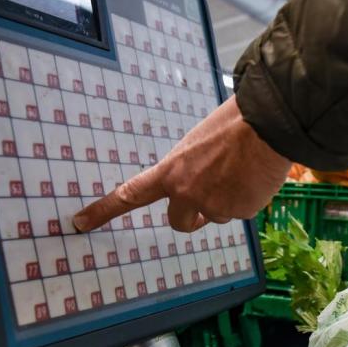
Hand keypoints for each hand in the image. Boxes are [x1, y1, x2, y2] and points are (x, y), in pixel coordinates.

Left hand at [73, 95, 290, 232]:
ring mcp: (215, 206)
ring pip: (217, 214)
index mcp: (172, 171)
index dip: (103, 210)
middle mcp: (188, 194)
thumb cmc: (235, 124)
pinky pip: (242, 210)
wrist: (268, 124)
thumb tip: (202, 181)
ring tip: (242, 172)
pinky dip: (249, 197)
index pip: (130, 194)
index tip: (80, 222)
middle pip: (179, 222)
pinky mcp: (241, 212)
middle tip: (206, 202)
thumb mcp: (199, 142)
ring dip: (227, 200)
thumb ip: (190, 166)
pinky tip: (256, 176)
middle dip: (192, 217)